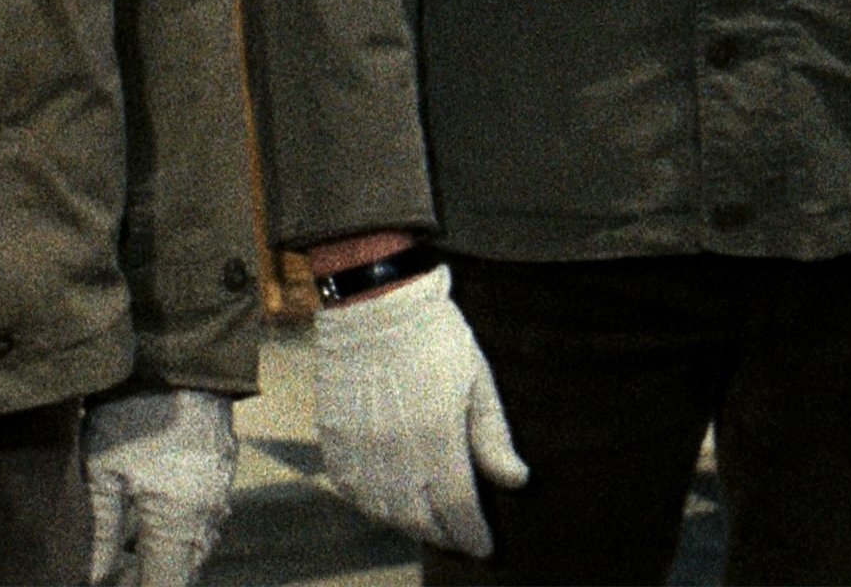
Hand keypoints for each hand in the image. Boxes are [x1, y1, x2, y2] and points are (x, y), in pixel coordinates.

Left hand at [83, 389, 237, 586]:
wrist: (179, 359)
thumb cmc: (133, 415)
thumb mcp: (103, 473)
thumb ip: (99, 532)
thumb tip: (93, 577)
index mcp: (180, 522)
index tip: (113, 584)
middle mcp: (208, 515)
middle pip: (183, 570)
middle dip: (150, 577)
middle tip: (113, 571)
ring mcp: (220, 493)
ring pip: (194, 545)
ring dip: (164, 555)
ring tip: (123, 547)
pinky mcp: (222, 471)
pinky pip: (203, 518)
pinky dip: (177, 529)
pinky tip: (146, 515)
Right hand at [311, 266, 528, 554]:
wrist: (373, 302)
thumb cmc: (434, 336)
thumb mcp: (478, 381)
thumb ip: (494, 437)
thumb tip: (516, 481)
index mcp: (436, 439)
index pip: (457, 509)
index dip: (473, 535)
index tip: (485, 548)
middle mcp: (394, 453)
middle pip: (420, 519)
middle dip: (444, 535)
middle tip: (461, 540)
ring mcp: (358, 449)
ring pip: (384, 511)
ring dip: (410, 525)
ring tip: (429, 525)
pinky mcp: (334, 439)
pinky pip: (352, 491)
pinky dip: (372, 505)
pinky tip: (388, 503)